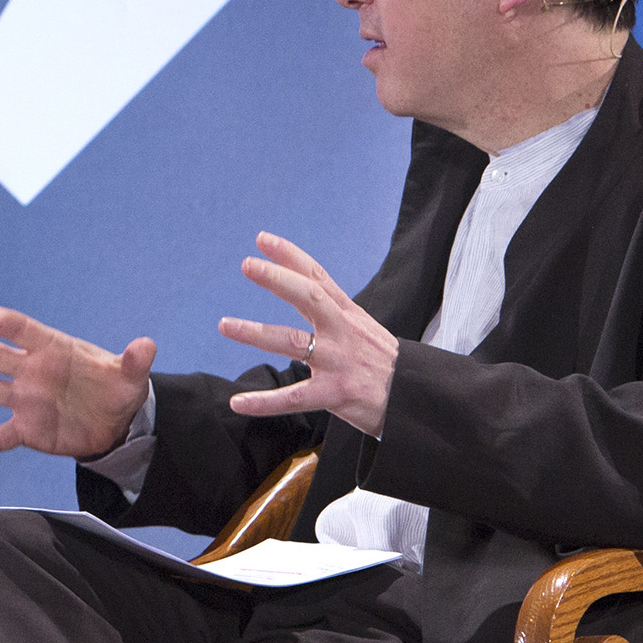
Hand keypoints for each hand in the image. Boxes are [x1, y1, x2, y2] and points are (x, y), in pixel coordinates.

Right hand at [0, 305, 157, 460]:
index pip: (23, 331)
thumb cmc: (118, 388)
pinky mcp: (27, 428)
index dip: (0, 322)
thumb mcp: (131, 376)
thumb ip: (134, 361)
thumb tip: (147, 345)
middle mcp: (32, 371)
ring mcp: (26, 400)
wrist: (115, 423)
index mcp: (54, 349)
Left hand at [219, 232, 395, 434]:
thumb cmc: (385, 364)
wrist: (417, 398)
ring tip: (225, 325)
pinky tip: (237, 402)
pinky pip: (293, 398)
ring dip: (256, 333)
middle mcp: (342, 332)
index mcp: (348, 315)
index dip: (290, 256)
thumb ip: (336, 312)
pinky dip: (263, 402)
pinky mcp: (336, 393)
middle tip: (247, 265)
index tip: (262, 240)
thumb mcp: (365, 329)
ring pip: (292, 343)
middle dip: (277, 279)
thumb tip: (306, 291)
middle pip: (308, 298)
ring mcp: (338, 362)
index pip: (317, 277)